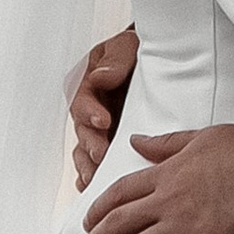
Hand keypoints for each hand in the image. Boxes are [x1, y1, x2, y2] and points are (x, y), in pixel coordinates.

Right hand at [66, 26, 138, 190]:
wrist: (152, 61)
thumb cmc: (134, 52)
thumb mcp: (125, 46)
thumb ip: (114, 61)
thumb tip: (101, 78)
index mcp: (86, 84)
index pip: (82, 100)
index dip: (90, 112)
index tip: (103, 121)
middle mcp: (88, 110)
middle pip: (83, 131)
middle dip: (90, 144)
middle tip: (101, 154)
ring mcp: (97, 130)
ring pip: (85, 151)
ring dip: (88, 164)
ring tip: (94, 178)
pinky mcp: (108, 145)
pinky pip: (94, 163)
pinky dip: (91, 175)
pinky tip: (92, 187)